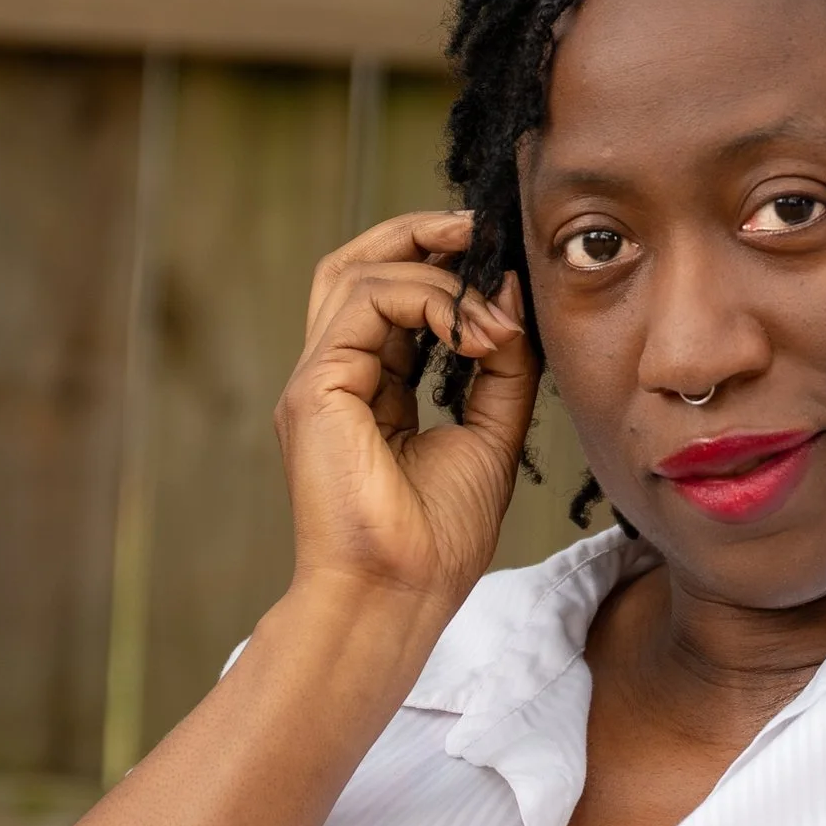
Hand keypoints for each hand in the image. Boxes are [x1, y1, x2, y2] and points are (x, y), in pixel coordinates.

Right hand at [274, 210, 537, 617]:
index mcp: (367, 391)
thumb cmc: (436, 541)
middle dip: (420, 234)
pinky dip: (428, 300)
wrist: (398, 596)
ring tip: (494, 301)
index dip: (443, 269)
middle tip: (482, 230)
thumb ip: (501, 369)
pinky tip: (477, 334)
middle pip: (356, 266)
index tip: (502, 269)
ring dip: (434, 268)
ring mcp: (317, 380)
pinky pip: (365, 303)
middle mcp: (334, 377)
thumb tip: (510, 297)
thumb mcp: (490, 436)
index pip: (391, 300)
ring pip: (355, 272)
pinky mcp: (315, 387)